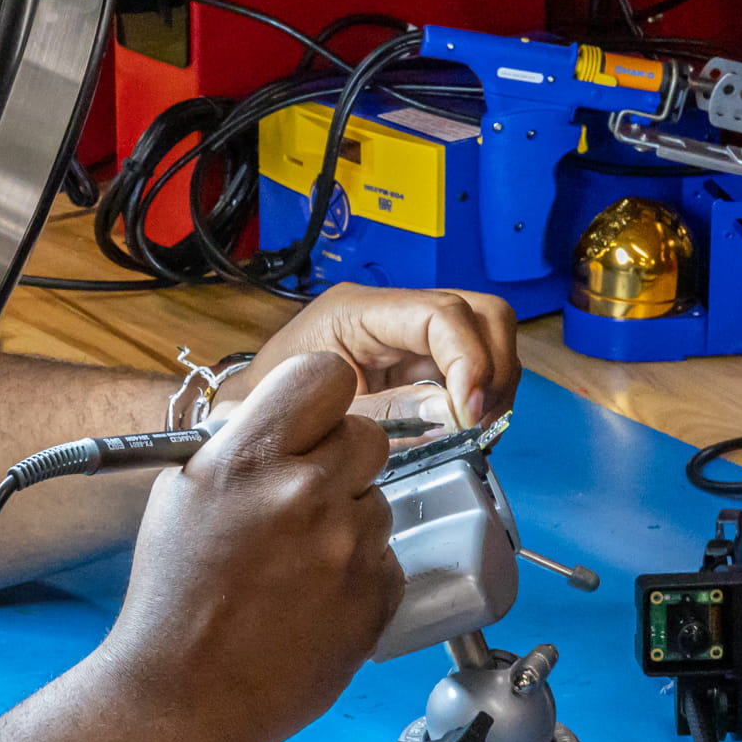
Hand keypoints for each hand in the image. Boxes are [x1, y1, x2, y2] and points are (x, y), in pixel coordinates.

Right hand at [102, 354, 401, 741]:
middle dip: (340, 460)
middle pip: (368, 436)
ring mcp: (348, 548)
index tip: (312, 419)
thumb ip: (236, 443)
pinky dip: (357, 572)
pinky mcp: (376, 597)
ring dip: (346, 521)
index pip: (327, 375)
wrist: (183, 695)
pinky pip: (386, 558)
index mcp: (250, 458)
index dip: (321, 396)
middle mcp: (306, 494)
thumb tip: (274, 414)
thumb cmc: (173, 597)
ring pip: (377, 501)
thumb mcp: (181, 495)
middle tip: (303, 497)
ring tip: (295, 564)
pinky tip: (311, 598)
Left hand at [227, 284, 518, 431]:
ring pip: (487, 339)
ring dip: (493, 387)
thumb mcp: (323, 416)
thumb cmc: (269, 408)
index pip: (441, 314)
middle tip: (480, 422)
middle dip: (495, 369)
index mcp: (357, 310)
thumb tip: (455, 415)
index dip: (471, 362)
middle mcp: (391, 312)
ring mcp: (409, 335)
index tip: (471, 413)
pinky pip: (470, 369)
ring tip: (473, 431)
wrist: (246, 414)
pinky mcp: (419, 361)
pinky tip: (464, 430)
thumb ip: (389, 414)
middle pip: (481, 314)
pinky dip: (480, 399)